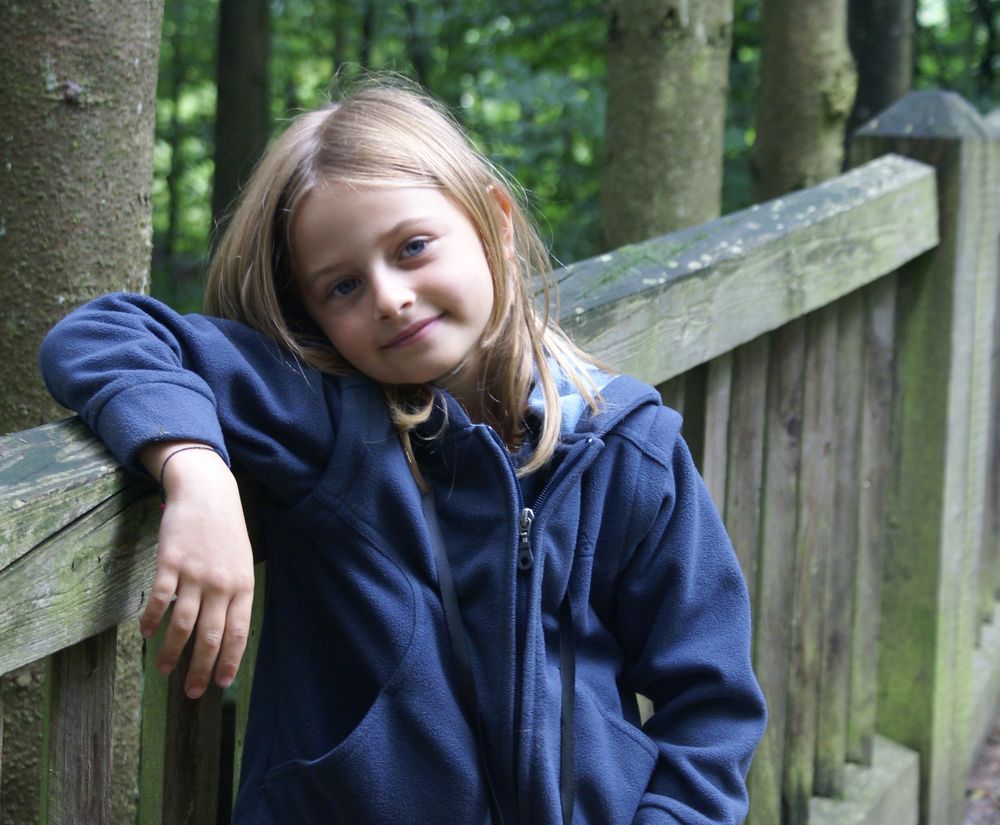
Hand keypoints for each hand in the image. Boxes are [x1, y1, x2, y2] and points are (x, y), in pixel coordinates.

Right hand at [139, 441, 254, 698]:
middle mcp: (222, 583)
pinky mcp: (171, 563)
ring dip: (172, 651)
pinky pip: (159, 599)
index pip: (238, 632)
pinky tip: (146, 633)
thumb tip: (227, 631)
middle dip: (201, 668)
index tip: (221, 683)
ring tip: (164, 670)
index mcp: (243, 585)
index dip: (229, 660)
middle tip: (193, 691)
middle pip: (210, 635)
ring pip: (183, 624)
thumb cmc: (226, 531)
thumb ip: (235, 594)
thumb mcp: (242, 562)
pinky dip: (151, 620)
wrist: (208, 493)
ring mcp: (195, 573)